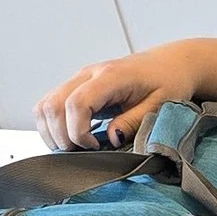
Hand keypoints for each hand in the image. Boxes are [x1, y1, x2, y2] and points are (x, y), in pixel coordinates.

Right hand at [35, 45, 216, 150]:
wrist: (171, 63)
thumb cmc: (168, 81)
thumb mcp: (159, 105)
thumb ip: (133, 122)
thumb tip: (110, 138)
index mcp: (110, 76)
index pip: (76, 104)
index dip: (78, 132)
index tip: (94, 147)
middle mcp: (88, 74)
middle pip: (52, 104)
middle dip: (61, 136)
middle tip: (83, 152)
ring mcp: (80, 78)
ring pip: (45, 104)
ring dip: (53, 132)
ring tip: (76, 147)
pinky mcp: (78, 85)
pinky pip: (51, 104)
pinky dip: (53, 124)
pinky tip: (73, 136)